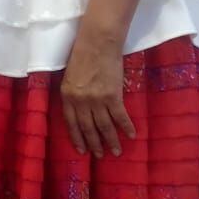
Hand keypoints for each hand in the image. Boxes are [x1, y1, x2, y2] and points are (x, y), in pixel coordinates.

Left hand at [59, 26, 135, 157]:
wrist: (98, 42)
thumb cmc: (83, 54)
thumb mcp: (70, 75)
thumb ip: (74, 93)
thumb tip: (82, 108)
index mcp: (67, 96)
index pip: (71, 123)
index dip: (77, 138)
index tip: (82, 150)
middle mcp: (80, 101)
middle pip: (88, 128)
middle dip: (94, 144)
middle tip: (100, 156)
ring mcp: (97, 100)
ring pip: (104, 126)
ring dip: (111, 141)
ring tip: (116, 152)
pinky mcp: (112, 96)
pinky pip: (120, 117)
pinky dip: (126, 127)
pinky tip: (131, 135)